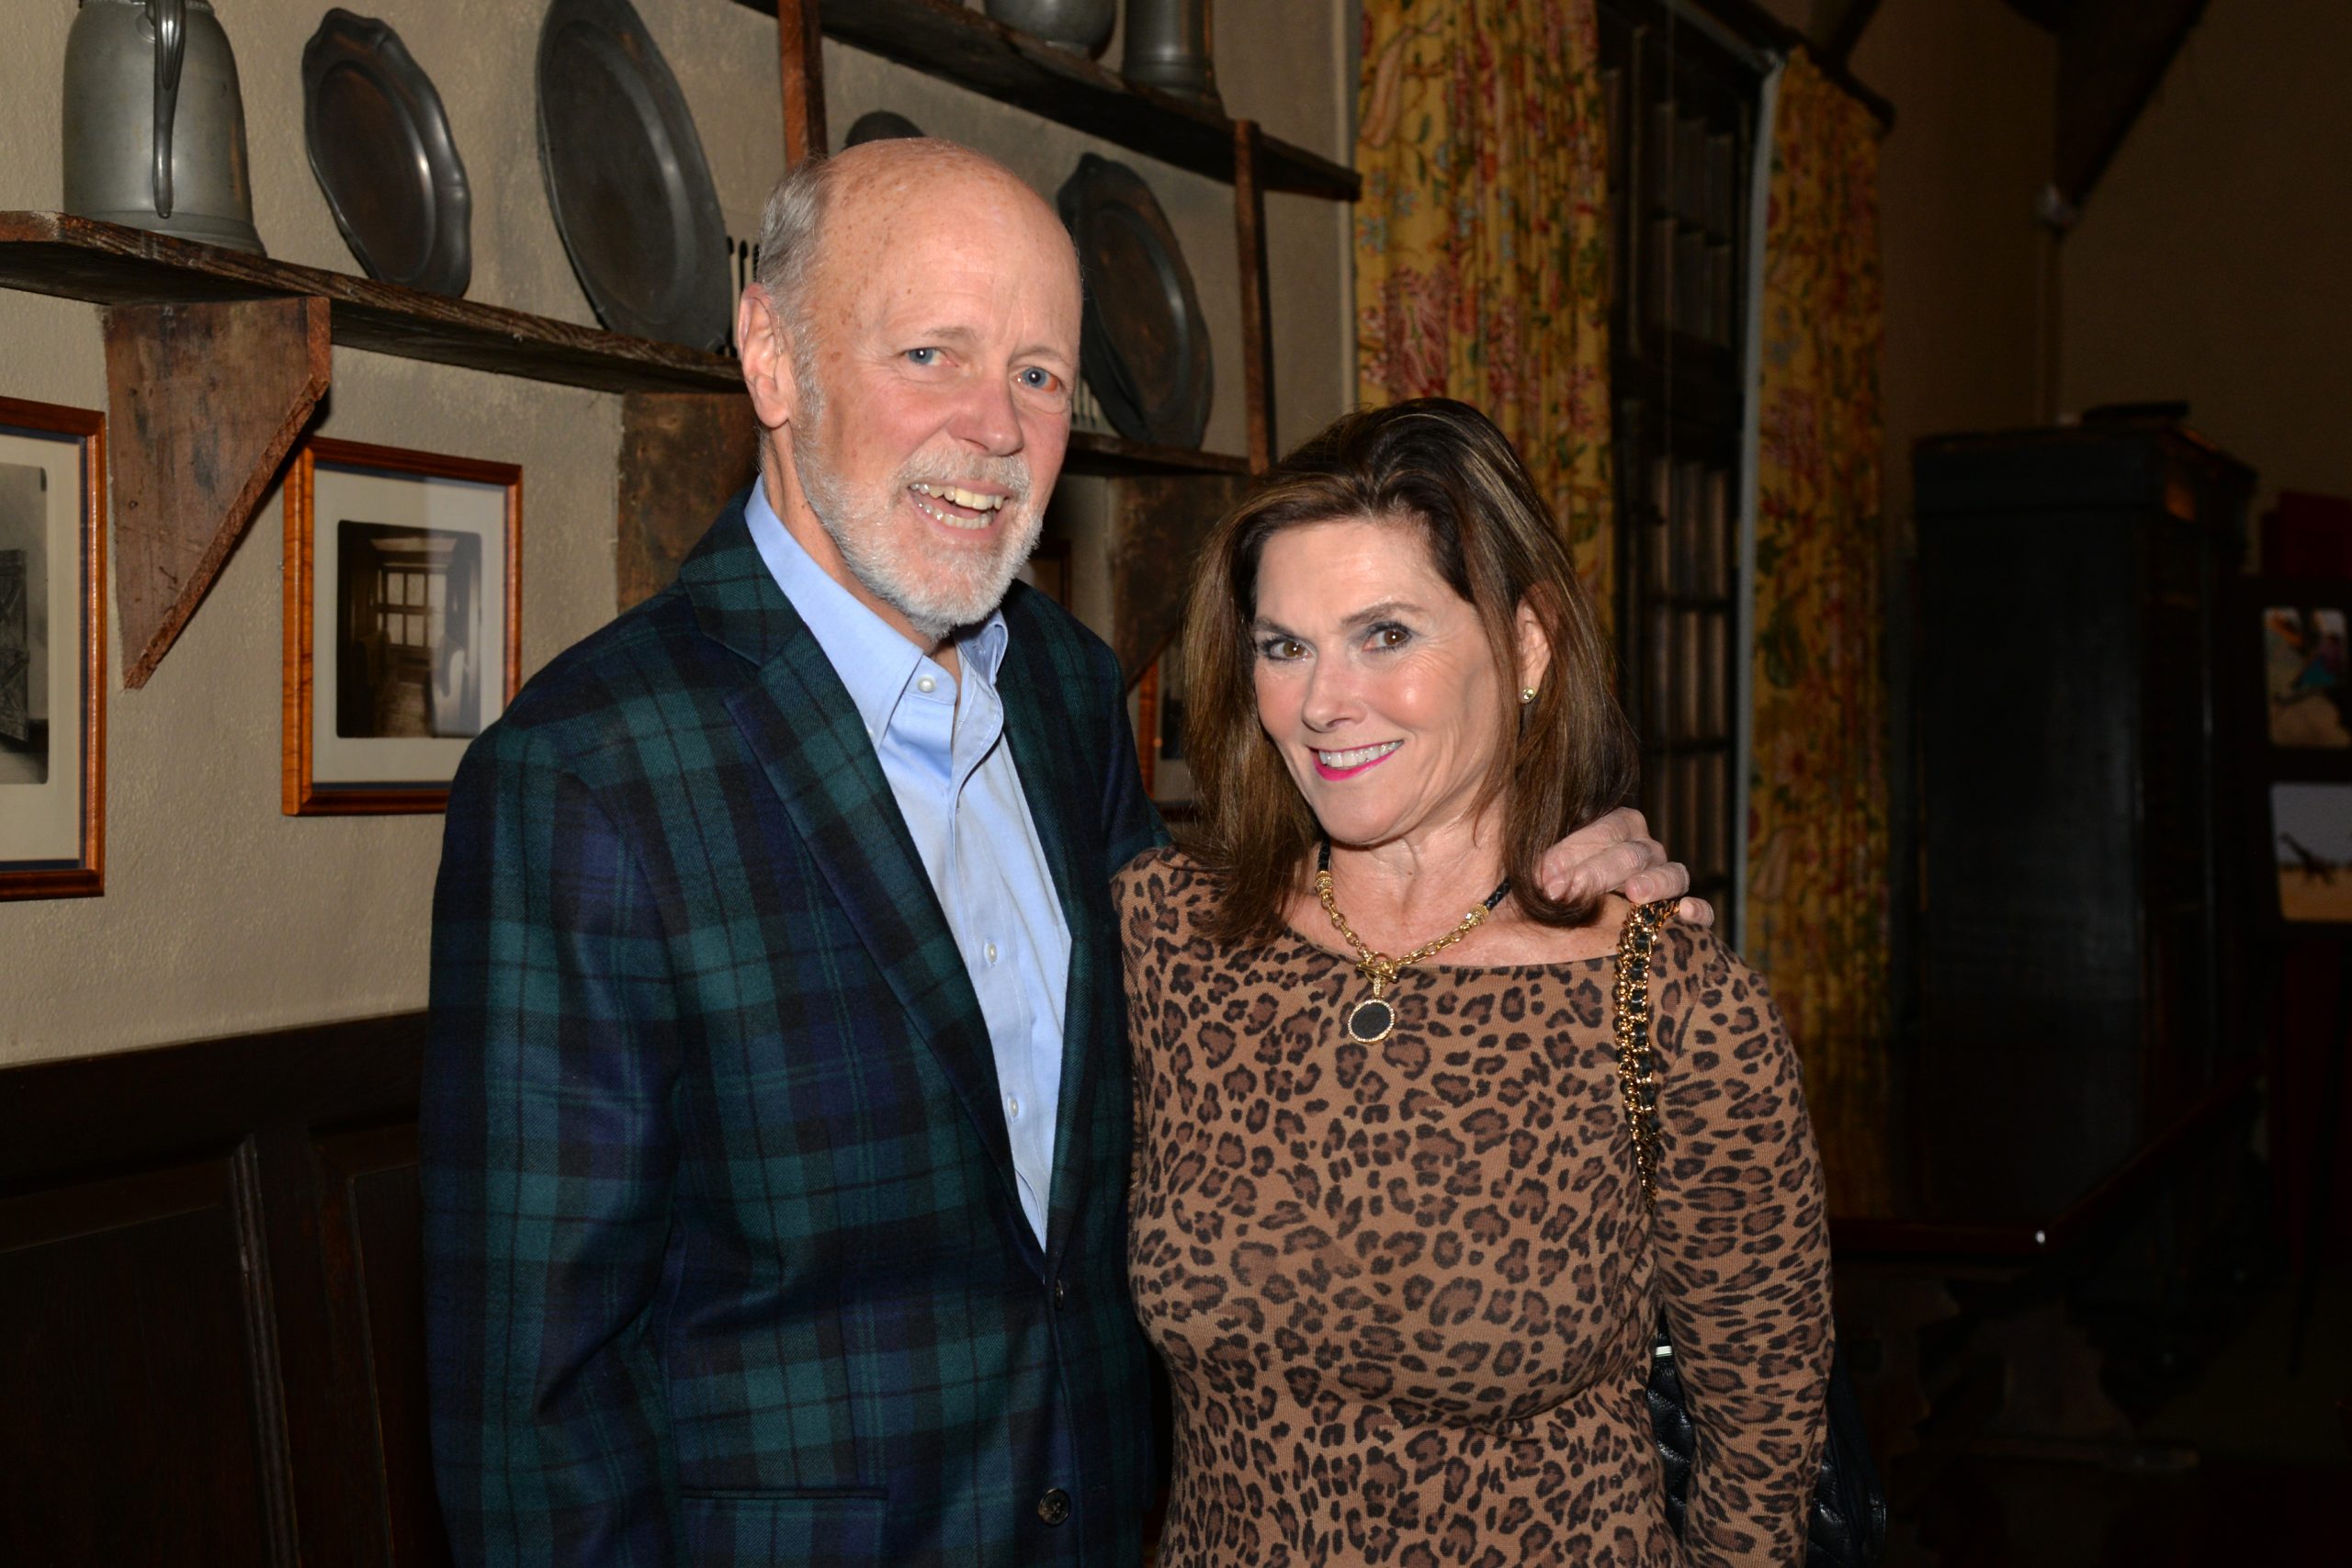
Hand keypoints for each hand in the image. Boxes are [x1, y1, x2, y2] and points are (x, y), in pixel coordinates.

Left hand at [1535, 807, 1715, 926]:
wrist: (1522, 942)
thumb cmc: (1525, 895)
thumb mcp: (1520, 860)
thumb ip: (1520, 831)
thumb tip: (1490, 790)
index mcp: (1606, 832)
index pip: (1607, 828)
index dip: (1576, 849)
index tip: (1542, 874)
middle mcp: (1636, 854)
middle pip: (1633, 851)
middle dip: (1597, 870)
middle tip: (1562, 892)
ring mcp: (1657, 885)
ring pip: (1671, 872)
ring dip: (1654, 881)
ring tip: (1633, 893)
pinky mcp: (1671, 920)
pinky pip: (1696, 912)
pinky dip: (1695, 911)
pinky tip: (1685, 915)